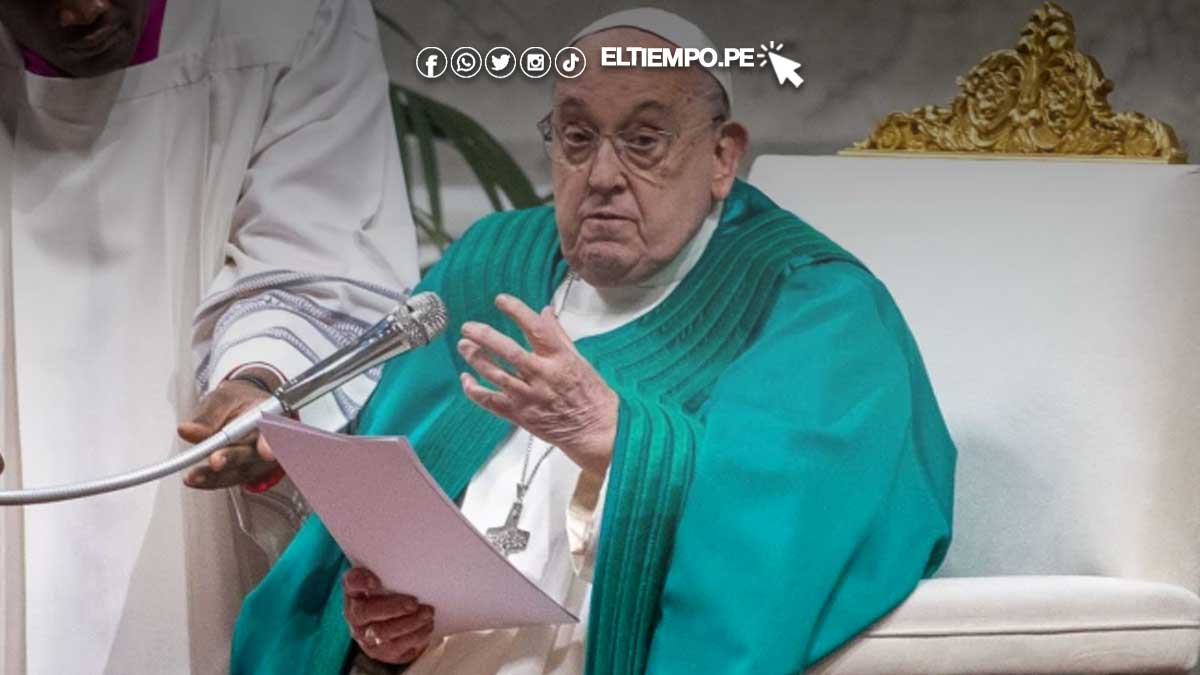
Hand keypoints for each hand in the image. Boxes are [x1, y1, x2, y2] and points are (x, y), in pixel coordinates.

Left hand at [180, 367, 280, 489]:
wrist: (244, 408)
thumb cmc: (239, 401)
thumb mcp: (223, 398)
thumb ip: (208, 415)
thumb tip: (188, 430)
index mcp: (269, 417)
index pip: (274, 431)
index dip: (271, 443)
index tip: (266, 451)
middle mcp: (268, 441)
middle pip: (254, 454)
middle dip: (234, 458)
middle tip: (215, 461)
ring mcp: (257, 460)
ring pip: (240, 470)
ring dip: (216, 475)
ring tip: (195, 476)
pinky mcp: (245, 471)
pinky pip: (229, 478)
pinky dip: (210, 480)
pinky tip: (194, 480)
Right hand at [343, 567, 435, 664]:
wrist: (392, 626)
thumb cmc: (389, 597)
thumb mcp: (387, 581)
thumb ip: (391, 572)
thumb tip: (414, 566)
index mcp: (355, 591)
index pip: (351, 582)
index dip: (360, 582)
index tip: (374, 582)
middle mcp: (355, 615)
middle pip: (365, 613)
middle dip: (392, 608)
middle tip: (414, 603)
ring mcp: (365, 636)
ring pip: (383, 633)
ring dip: (409, 622)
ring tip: (427, 613)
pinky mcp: (380, 652)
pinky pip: (397, 647)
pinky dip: (416, 635)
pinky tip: (426, 625)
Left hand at [457, 294, 617, 479]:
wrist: (596, 431)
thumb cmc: (591, 395)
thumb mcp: (579, 359)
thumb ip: (558, 335)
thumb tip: (545, 312)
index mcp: (560, 359)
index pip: (536, 328)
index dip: (517, 311)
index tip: (501, 300)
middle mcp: (543, 376)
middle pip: (508, 351)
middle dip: (485, 336)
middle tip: (468, 327)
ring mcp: (529, 397)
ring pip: (495, 374)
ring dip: (476, 358)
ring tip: (464, 346)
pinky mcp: (520, 415)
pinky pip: (490, 401)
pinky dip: (474, 390)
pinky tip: (466, 380)